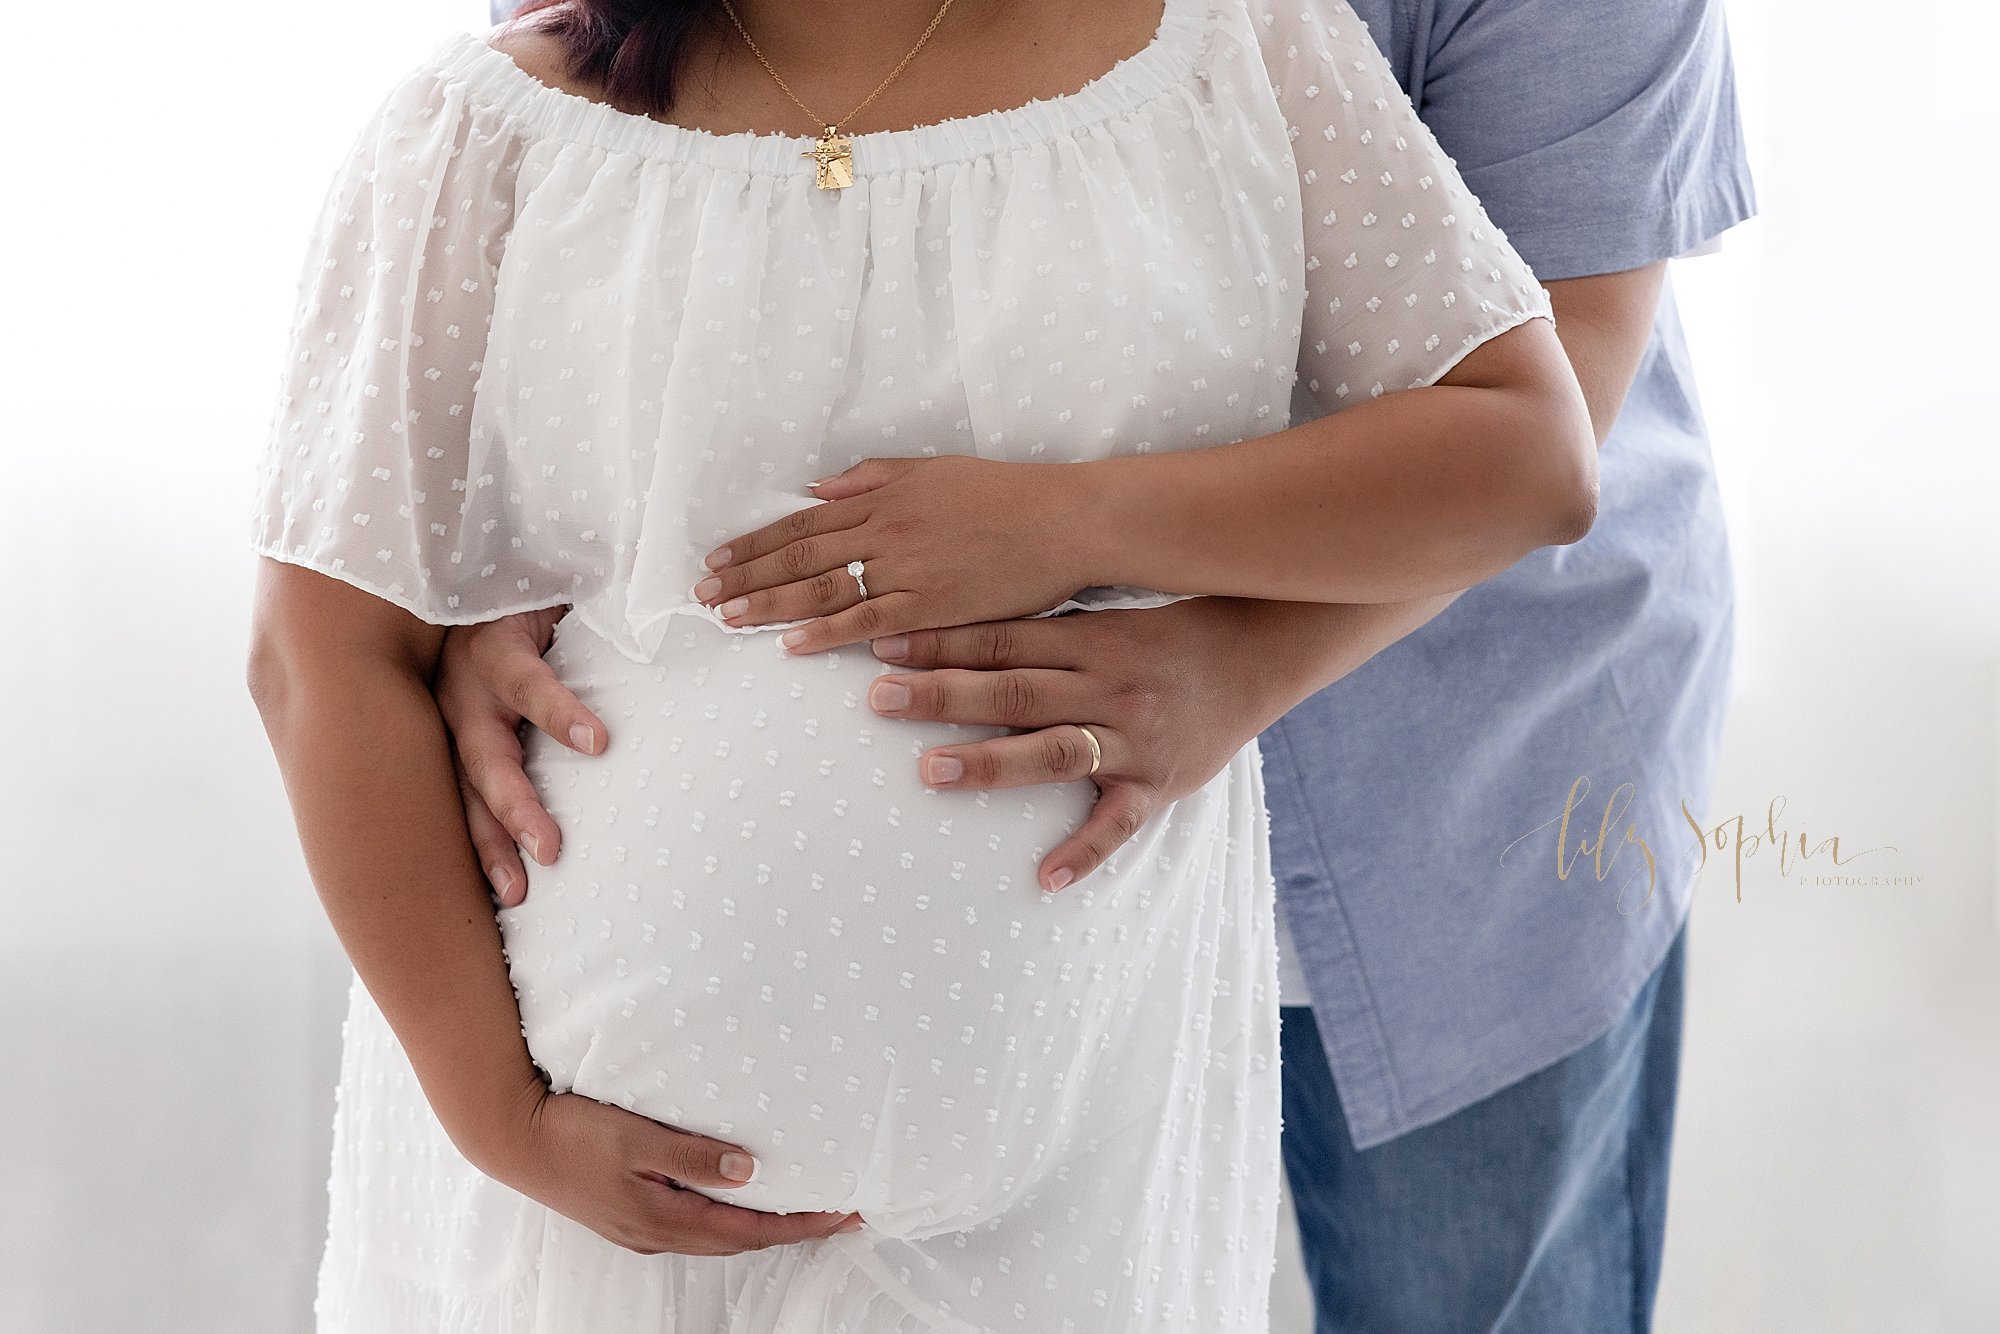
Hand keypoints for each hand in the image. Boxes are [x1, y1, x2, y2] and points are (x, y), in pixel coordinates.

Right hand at [435, 606, 604, 905]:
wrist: (466, 600)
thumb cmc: (528, 598)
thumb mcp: (554, 590)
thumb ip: (597, 607)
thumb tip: (665, 604)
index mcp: (493, 648)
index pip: (528, 682)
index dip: (558, 712)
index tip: (600, 742)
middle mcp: (462, 694)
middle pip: (484, 757)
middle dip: (515, 808)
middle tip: (550, 851)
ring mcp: (450, 730)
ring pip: (466, 794)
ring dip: (490, 846)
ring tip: (516, 893)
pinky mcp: (452, 754)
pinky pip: (463, 804)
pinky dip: (481, 848)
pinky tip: (501, 888)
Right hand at [472, 1084, 860, 1255]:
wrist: (512, 1138)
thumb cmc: (571, 1134)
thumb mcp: (637, 1138)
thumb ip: (693, 1155)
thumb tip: (749, 1172)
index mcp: (663, 1221)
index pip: (751, 1231)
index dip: (802, 1224)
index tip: (846, 1215)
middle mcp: (657, 1235)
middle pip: (740, 1240)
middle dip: (793, 1228)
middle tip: (839, 1214)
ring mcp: (641, 1228)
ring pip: (718, 1234)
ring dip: (761, 1224)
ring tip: (802, 1207)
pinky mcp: (630, 1214)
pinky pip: (695, 1221)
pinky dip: (728, 1214)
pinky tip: (738, 1197)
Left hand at [690, 456, 1092, 654]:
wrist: (1064, 520)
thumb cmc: (1007, 494)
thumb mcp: (934, 470)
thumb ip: (873, 477)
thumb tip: (817, 487)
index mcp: (884, 496)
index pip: (804, 521)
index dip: (756, 542)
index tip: (719, 558)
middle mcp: (886, 530)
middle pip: (800, 554)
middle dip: (746, 575)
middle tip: (702, 594)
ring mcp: (906, 568)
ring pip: (822, 587)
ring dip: (769, 604)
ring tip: (726, 618)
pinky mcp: (932, 604)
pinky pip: (866, 620)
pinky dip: (823, 631)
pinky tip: (788, 643)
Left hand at [864, 597, 1313, 891]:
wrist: (1255, 657)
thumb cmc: (1165, 638)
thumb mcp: (1106, 620)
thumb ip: (1040, 634)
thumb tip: (958, 636)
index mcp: (1089, 640)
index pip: (1003, 640)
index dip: (942, 643)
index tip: (883, 646)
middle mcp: (1106, 686)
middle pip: (1013, 692)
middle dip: (942, 694)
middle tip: (879, 698)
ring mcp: (1132, 738)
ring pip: (1053, 750)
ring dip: (990, 762)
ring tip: (930, 770)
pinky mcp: (1158, 785)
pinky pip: (1116, 824)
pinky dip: (1081, 852)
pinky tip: (1042, 878)